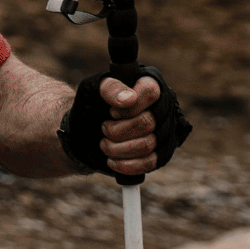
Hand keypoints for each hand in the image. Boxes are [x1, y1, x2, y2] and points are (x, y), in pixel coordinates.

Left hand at [57, 65, 188, 178]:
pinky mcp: (159, 154)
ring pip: (147, 145)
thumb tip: (130, 99)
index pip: (151, 92)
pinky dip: (125, 165)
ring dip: (118, 149)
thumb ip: (110, 88)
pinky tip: (112, 160)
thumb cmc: (91, 106)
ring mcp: (163, 132)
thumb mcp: (92, 89)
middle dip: (118, 131)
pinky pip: (149, 163)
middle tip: (104, 128)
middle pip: (148, 122)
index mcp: (148, 83)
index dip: (129, 107)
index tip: (111, 112)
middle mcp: (161, 106)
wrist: (85, 133)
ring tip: (104, 144)